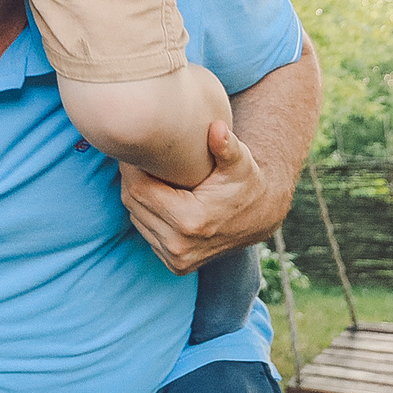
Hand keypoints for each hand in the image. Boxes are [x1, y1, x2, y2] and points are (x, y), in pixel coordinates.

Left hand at [119, 122, 287, 275]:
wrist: (260, 217)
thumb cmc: (246, 183)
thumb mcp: (240, 162)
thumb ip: (226, 146)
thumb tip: (217, 127)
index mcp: (191, 222)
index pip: (140, 190)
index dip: (132, 166)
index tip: (136, 147)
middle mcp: (180, 247)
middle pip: (133, 204)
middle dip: (132, 178)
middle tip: (138, 154)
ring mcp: (177, 260)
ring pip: (136, 218)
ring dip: (137, 195)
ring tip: (147, 171)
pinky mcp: (176, 265)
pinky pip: (146, 232)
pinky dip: (146, 212)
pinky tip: (157, 193)